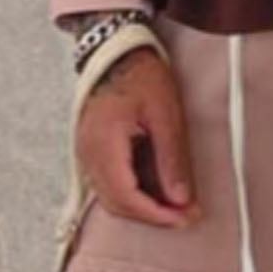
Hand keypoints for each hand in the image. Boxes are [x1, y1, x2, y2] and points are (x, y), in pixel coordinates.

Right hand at [76, 49, 202, 228]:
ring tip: (176, 205)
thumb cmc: (142, 75)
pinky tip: (158, 190)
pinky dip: (134, 193)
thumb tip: (181, 199)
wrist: (117, 52)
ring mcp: (86, 153)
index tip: (184, 218)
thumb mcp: (165, 115)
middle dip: (152, 216)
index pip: (126, 196)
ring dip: (144, 207)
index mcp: (104, 143)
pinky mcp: (92, 151)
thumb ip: (172, 160)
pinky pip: (110, 183)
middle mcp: (88, 153)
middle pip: (116, 203)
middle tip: (185, 217)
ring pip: (112, 197)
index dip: (156, 214)